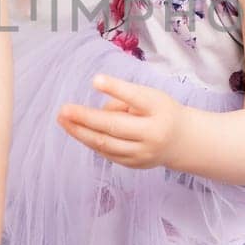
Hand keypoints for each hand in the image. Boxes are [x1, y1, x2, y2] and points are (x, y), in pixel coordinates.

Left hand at [56, 72, 185, 169]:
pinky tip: (77, 130)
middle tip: (64, 109)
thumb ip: (125, 99)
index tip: (95, 80)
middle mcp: (152, 133)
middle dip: (86, 118)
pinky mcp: (134, 164)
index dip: (116, 88)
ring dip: (81, 132)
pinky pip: (107, 153)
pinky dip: (90, 141)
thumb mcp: (151, 97)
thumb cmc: (161, 111)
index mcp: (158, 109)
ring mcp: (143, 152)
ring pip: (106, 144)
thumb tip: (95, 113)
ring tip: (63, 120)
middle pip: (114, 126)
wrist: (181, 141)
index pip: (136, 97)